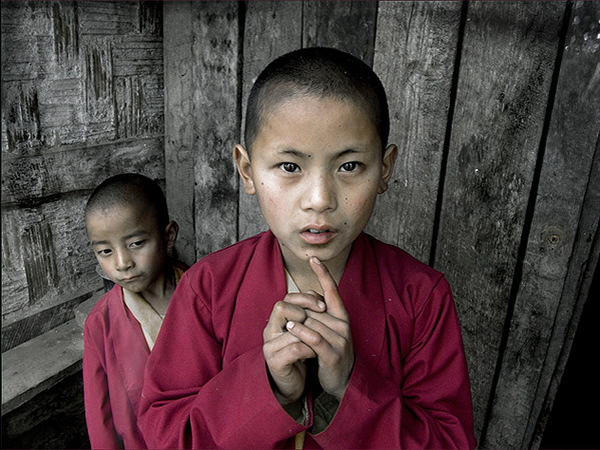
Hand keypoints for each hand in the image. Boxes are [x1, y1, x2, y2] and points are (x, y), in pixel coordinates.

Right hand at [263, 290, 325, 404]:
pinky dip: (309, 349)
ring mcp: (270, 346)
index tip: (323, 306)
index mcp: (277, 321)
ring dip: (310, 333)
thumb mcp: (305, 332)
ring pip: (292, 328)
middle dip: (304, 312)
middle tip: (318, 324)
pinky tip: (315, 353)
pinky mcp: (274, 362)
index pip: (287, 298)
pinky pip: (294, 348)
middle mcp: (270, 330)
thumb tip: (317, 292)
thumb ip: (307, 313)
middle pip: (281, 307)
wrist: (295, 385)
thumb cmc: (301, 356)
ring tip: (319, 342)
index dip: (306, 298)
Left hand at [285, 257, 353, 400]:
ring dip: (297, 323)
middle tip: (290, 323)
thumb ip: (320, 312)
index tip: (314, 258)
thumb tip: (308, 293)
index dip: (323, 274)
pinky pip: (314, 338)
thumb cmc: (331, 352)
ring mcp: (339, 339)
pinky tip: (291, 329)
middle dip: (300, 313)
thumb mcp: (328, 330)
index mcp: (341, 316)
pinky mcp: (332, 353)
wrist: (343, 382)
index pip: (332, 290)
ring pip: (312, 322)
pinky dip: (301, 332)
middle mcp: (343, 325)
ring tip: (287, 327)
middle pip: (314, 308)